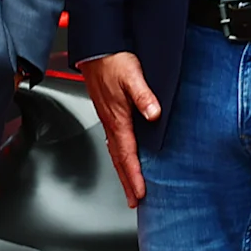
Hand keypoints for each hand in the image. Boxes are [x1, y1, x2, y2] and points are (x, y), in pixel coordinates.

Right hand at [78, 52, 161, 206]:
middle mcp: (111, 122)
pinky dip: (120, 156)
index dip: (134, 175)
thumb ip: (144, 95)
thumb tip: (153, 113)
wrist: (97, 48)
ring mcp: (108, 118)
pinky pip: (114, 142)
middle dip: (127, 182)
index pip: (127, 154)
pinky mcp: (109, 112)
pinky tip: (123, 158)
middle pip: (119, 160)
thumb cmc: (112, 60)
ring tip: (130, 187)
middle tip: (134, 201)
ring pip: (116, 152)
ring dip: (123, 172)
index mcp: (117, 118)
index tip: (140, 193)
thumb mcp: (132, 75)